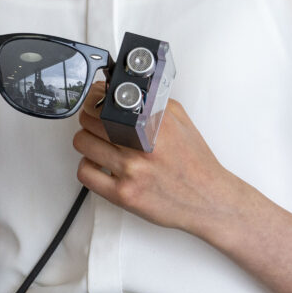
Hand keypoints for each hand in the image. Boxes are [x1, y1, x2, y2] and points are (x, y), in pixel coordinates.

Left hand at [72, 86, 249, 234]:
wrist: (209, 200)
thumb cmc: (196, 164)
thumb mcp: (181, 122)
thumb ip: (154, 104)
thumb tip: (124, 92)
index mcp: (155, 124)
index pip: (105, 101)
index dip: (95, 98)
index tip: (96, 100)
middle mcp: (141, 146)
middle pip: (89, 119)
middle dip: (90, 117)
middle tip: (97, 122)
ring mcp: (131, 171)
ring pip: (82, 143)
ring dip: (86, 140)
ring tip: (99, 143)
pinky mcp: (123, 195)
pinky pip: (85, 173)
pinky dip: (87, 166)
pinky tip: (100, 164)